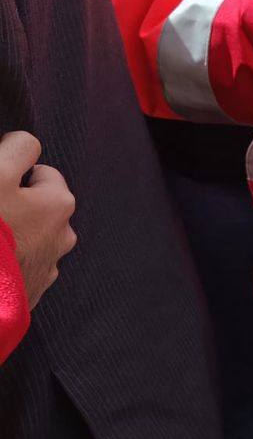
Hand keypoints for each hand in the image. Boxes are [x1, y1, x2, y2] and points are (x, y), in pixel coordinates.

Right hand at [0, 131, 76, 307]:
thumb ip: (19, 148)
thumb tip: (26, 143)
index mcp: (58, 204)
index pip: (41, 172)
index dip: (12, 172)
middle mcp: (61, 237)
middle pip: (34, 207)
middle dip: (11, 205)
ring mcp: (43, 269)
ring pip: (24, 239)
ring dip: (6, 236)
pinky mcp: (24, 296)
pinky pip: (13, 268)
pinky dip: (2, 263)